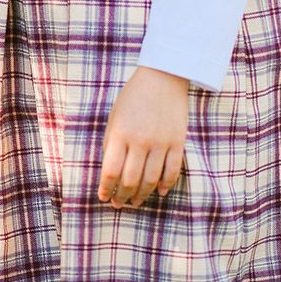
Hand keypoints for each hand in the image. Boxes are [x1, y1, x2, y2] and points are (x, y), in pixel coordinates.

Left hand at [98, 66, 189, 208]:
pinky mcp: (177, 142)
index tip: (103, 197)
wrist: (163, 77)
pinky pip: (172, 171)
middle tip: (119, 204)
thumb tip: (110, 172)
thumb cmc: (134, 97)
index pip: (111, 170)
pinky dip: (165, 185)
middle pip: (130, 180)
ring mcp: (160, 142)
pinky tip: (158, 191)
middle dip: (123, 196)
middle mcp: (140, 140)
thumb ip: (112, 142)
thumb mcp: (115, 116)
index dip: (106, 188)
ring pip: (151, 180)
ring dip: (142, 195)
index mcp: (120, 133)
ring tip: (136, 201)